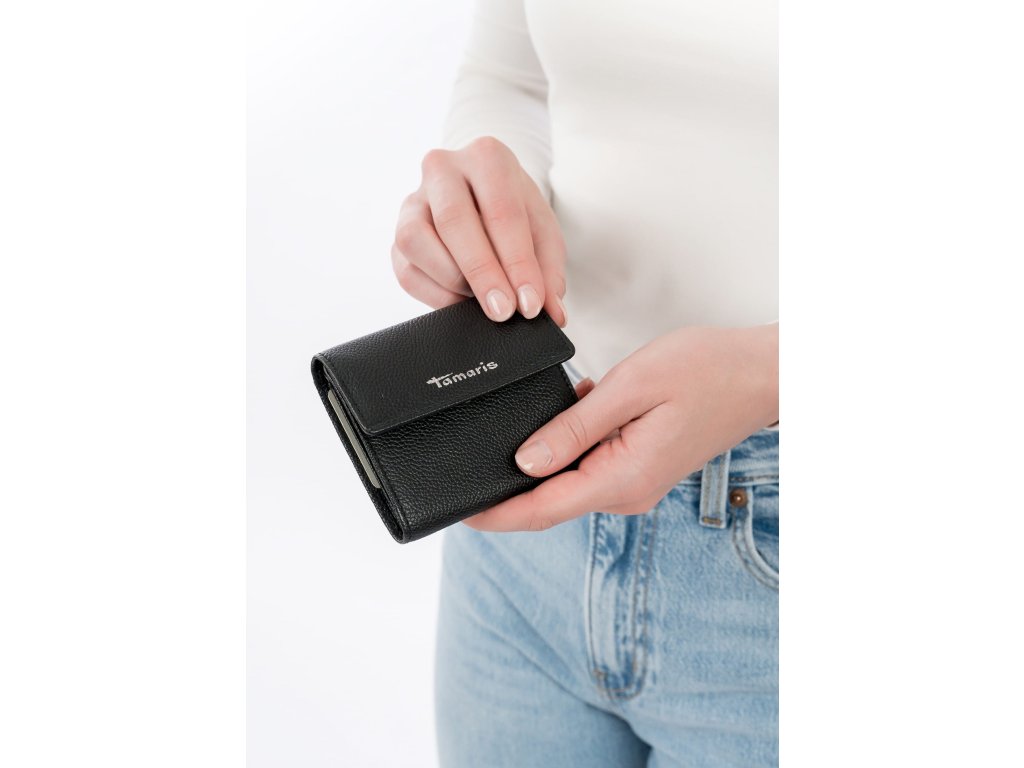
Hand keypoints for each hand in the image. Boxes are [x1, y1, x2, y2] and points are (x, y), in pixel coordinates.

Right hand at [391, 136, 567, 325]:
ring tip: (480, 299)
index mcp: (487, 157)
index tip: (529, 302)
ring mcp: (413, 200)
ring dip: (451, 279)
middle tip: (503, 311)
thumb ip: (548, 270)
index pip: (502, 212)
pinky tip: (460, 302)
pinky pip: (406, 269)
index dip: (517, 263)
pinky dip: (435, 294)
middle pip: (454, 220)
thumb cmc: (514, 211)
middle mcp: (443, 169)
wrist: (482, 197)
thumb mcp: (542, 231)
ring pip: (415, 240)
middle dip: (482, 273)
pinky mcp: (398, 233)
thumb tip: (552, 312)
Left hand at [465, 324, 779, 531]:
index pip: (542, 509)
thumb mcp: (630, 389)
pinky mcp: (637, 467)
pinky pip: (587, 466)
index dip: (495, 513)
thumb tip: (525, 462)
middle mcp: (625, 491)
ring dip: (535, 465)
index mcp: (621, 478)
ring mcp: (633, 482)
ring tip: (501, 438)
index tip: (457, 509)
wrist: (761, 373)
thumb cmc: (708, 371)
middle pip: (548, 501)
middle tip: (464, 463)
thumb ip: (574, 428)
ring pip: (566, 483)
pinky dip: (565, 447)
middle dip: (506, 489)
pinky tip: (560, 415)